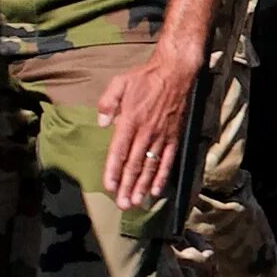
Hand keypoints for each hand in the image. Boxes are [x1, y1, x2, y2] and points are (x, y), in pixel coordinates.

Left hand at [99, 40, 199, 208]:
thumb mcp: (119, 82)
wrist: (176, 72)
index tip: (110, 187)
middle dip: (128, 186)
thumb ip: (108, 102)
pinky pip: (168, 159)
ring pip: (151, 165)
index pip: (119, 151)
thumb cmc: (145, 77)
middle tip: (123, 205)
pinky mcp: (174, 136)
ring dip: (143, 186)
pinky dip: (162, 175)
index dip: (114, 171)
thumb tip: (101, 122)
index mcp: (130, 120)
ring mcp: (162, 135)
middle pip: (135, 164)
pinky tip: (157, 189)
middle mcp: (146, 131)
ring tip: (137, 202)